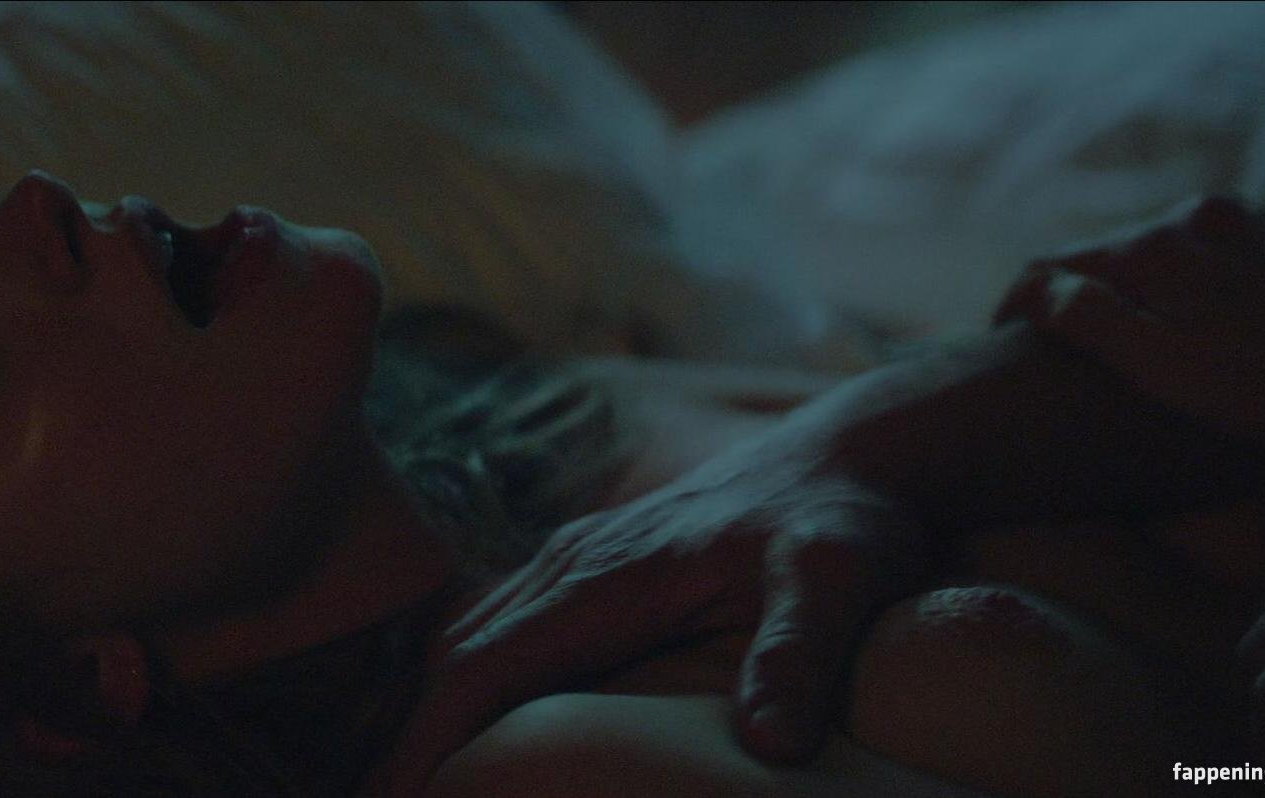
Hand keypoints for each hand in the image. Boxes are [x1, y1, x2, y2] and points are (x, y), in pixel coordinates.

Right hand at [360, 430, 931, 795]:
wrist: (859, 452)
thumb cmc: (845, 521)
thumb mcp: (838, 582)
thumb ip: (798, 653)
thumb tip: (768, 744)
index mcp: (607, 576)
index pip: (485, 666)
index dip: (431, 741)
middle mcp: (572, 563)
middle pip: (454, 657)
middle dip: (405, 741)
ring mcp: (578, 560)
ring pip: (469, 639)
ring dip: (427, 712)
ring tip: (406, 787)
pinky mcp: (594, 566)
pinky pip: (502, 627)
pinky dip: (464, 683)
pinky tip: (468, 727)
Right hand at [994, 195, 1264, 463]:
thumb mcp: (1159, 367)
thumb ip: (1088, 320)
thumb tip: (1036, 290)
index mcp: (1156, 246)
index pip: (1054, 265)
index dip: (1016, 305)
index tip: (997, 342)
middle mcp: (1197, 216)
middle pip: (1106, 254)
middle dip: (1075, 295)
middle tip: (1057, 348)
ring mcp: (1246, 221)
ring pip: (1158, 250)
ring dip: (1132, 288)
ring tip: (1126, 338)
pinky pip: (1206, 251)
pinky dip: (1183, 280)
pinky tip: (1194, 322)